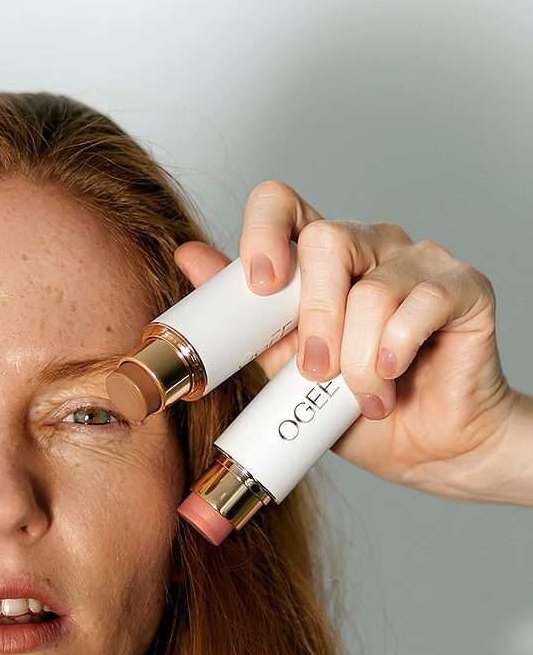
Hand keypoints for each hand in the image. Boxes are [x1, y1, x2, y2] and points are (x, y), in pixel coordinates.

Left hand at [174, 181, 530, 501]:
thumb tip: (190, 258)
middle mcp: (371, 246)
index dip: (263, 231)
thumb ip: (247, 320)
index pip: (282, 203)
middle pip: (326, 240)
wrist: (428, 451)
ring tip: (364, 399)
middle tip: (316, 372)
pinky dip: (397, 351)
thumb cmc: (357, 410)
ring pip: (371, 289)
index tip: (259, 286)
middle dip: (314, 318)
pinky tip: (392, 379)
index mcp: (321, 259)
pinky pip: (420, 306)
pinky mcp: (464, 287)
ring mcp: (420, 261)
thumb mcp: (286, 372)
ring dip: (359, 359)